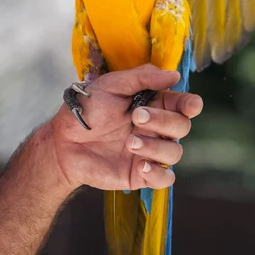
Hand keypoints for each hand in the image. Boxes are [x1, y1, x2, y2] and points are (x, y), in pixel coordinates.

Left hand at [49, 64, 202, 193]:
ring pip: (175, 152)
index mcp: (154, 104)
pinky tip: (141, 165)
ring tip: (130, 142)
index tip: (190, 105)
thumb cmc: (87, 109)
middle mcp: (156, 127)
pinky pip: (165, 179)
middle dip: (163, 121)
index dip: (191, 104)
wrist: (62, 142)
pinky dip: (159, 173)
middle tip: (136, 116)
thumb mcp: (112, 84)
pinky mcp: (141, 174)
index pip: (183, 104)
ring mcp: (150, 151)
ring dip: (157, 146)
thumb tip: (174, 75)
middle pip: (182, 126)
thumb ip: (143, 77)